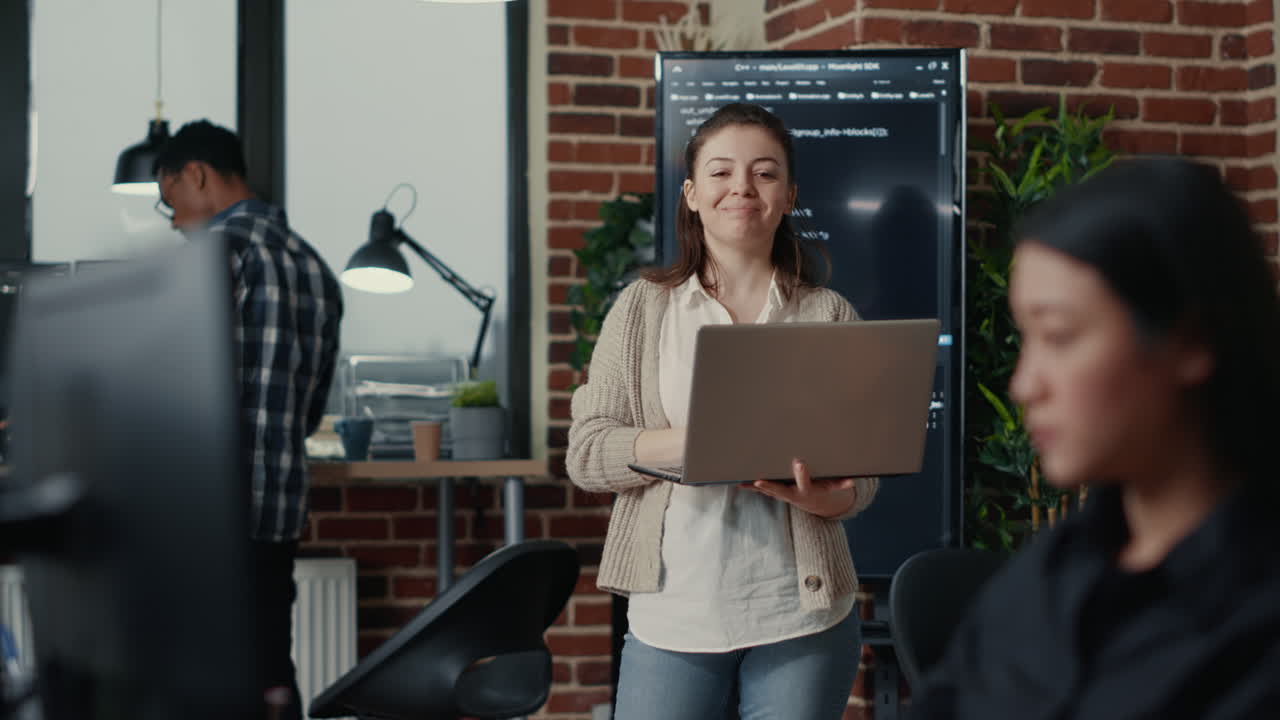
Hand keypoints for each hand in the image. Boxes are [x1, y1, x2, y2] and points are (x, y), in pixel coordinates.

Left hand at [742, 458, 856, 518]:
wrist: (815, 502)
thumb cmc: (824, 489)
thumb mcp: (833, 486)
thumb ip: (841, 483)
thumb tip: (852, 481)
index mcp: (807, 490)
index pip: (805, 481)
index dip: (802, 473)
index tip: (799, 463)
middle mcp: (793, 494)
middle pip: (781, 490)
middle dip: (769, 486)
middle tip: (759, 481)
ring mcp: (783, 494)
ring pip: (768, 490)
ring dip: (756, 487)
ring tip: (743, 482)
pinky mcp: (776, 492)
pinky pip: (762, 490)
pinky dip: (750, 487)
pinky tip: (739, 482)